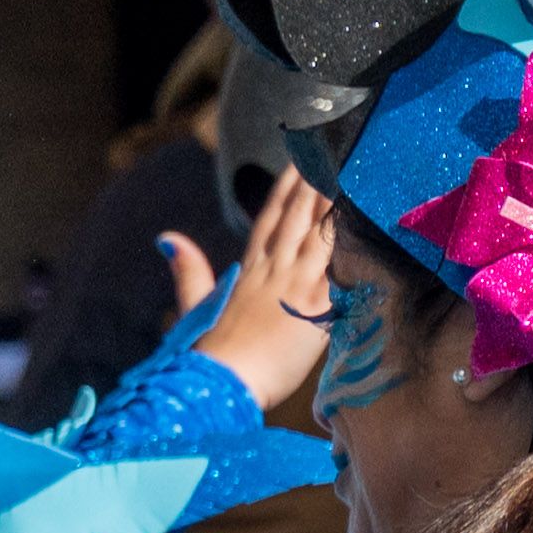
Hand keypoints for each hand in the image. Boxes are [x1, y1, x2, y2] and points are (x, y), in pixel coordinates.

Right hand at [177, 170, 337, 412]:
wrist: (223, 381)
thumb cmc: (209, 354)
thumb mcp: (195, 306)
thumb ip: (189, 271)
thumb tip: (168, 238)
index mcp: (248, 272)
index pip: (270, 219)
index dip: (285, 190)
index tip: (297, 163)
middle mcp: (272, 270)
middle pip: (298, 216)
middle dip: (314, 182)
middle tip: (332, 151)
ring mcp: (295, 285)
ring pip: (320, 232)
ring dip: (335, 201)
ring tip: (353, 172)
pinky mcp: (316, 306)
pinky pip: (339, 266)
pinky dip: (351, 241)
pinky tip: (364, 221)